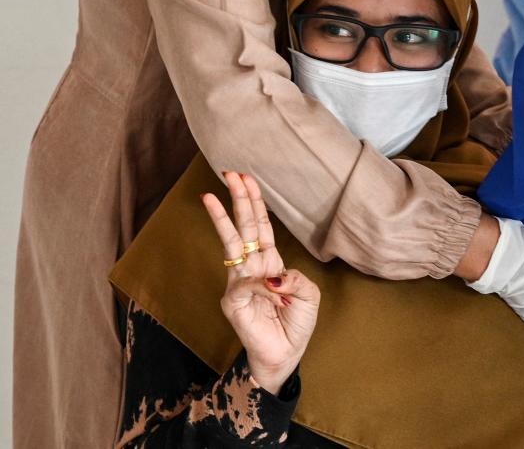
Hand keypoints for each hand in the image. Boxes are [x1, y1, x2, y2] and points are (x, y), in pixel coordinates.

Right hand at [203, 171, 320, 394]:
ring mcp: (240, 281)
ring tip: (211, 195)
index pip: (261, 226)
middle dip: (238, 199)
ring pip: (231, 242)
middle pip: (245, 225)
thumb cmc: (296, 323)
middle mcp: (253, 266)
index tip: (247, 179)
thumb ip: (295, 279)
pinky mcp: (232, 300)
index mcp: (272, 262)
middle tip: (230, 173)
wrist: (285, 354)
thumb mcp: (308, 295)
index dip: (256, 203)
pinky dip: (258, 284)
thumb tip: (273, 275)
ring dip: (222, 218)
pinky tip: (266, 286)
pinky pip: (244, 282)